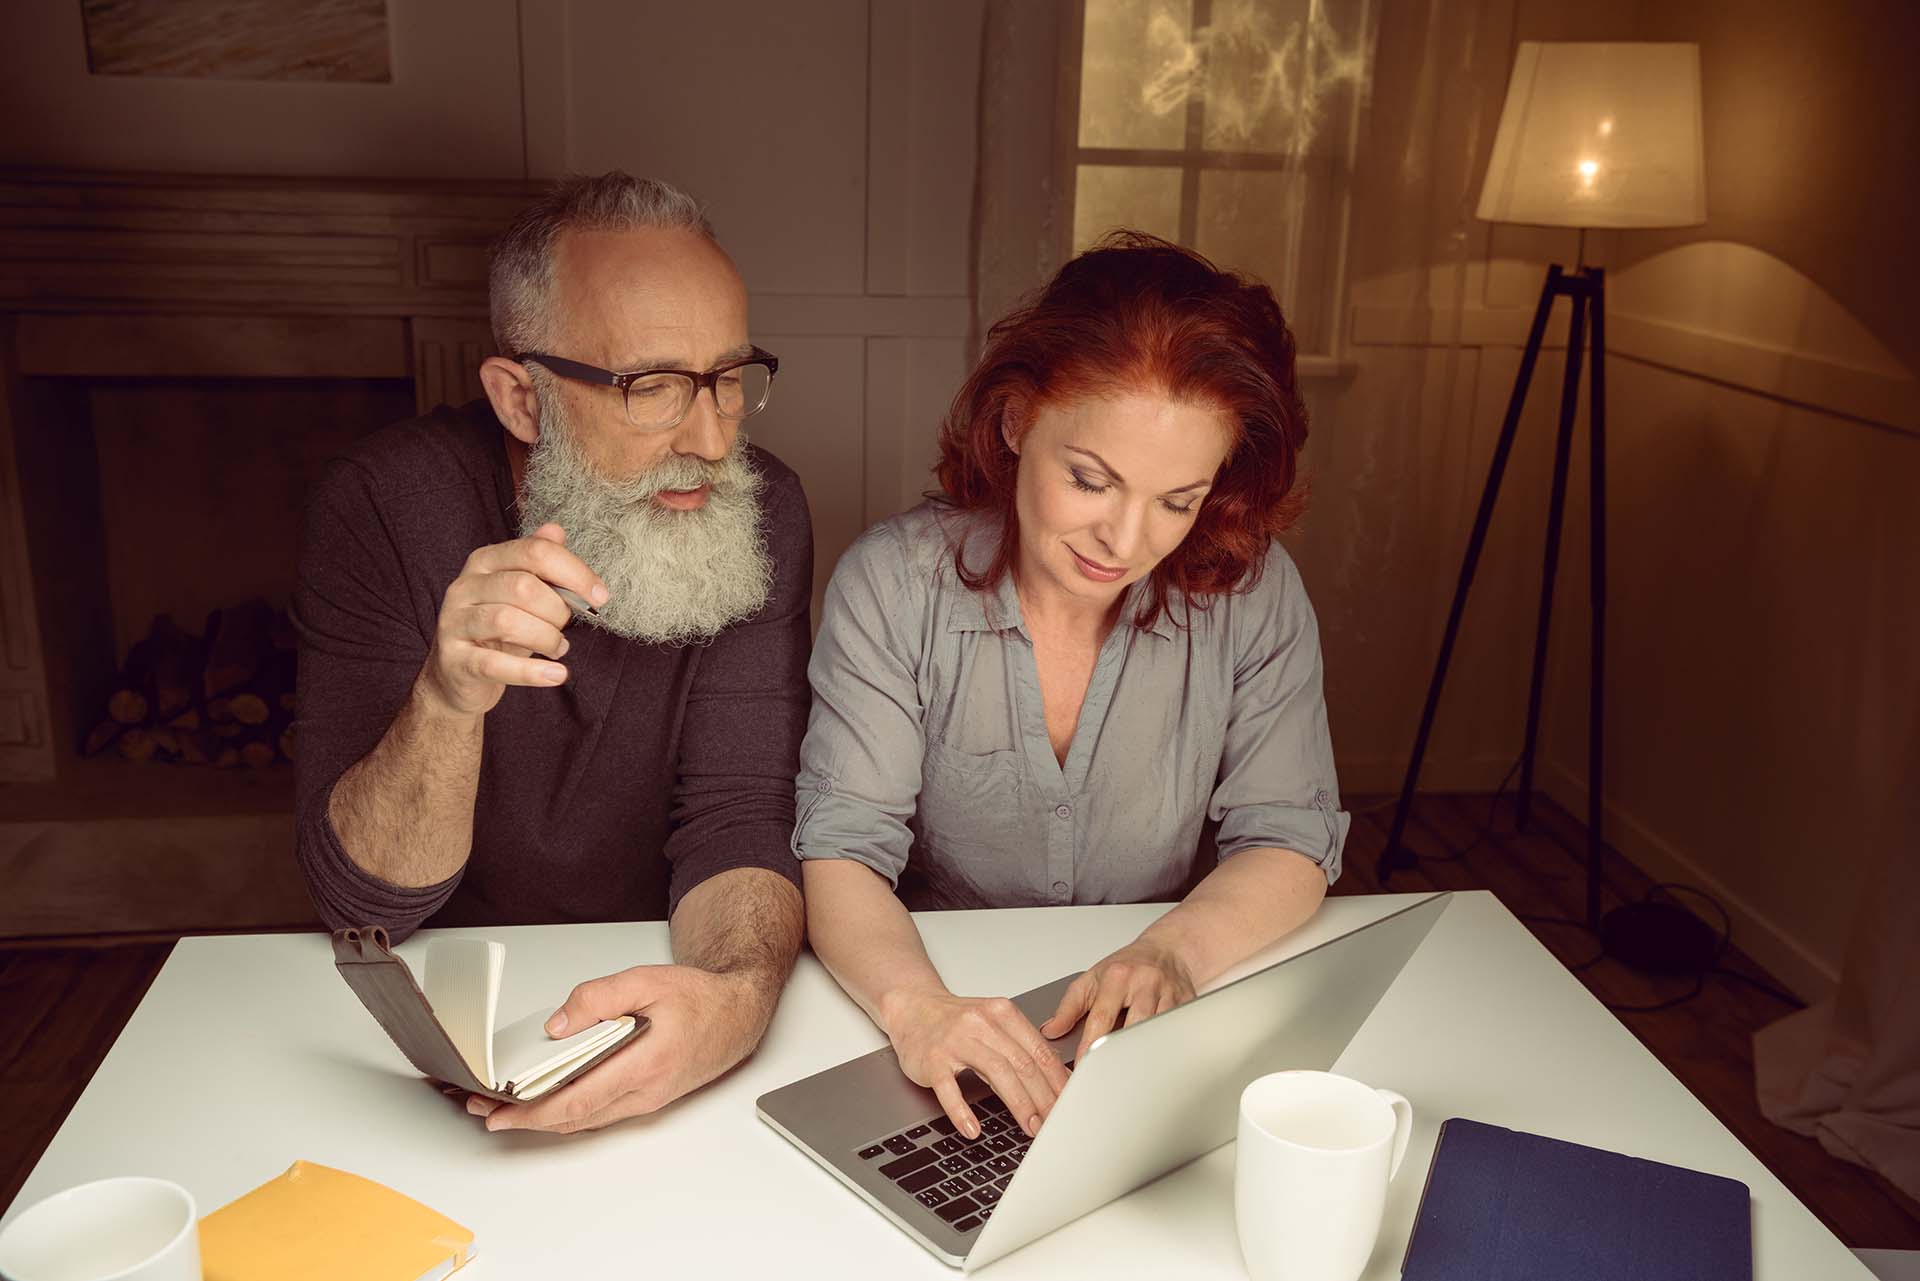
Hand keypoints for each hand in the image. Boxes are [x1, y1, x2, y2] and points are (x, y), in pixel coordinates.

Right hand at [417, 523, 608, 717]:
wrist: (459, 676)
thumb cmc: (498, 630)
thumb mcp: (521, 593)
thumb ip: (539, 563)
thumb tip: (556, 530)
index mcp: (485, 561)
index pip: (535, 551)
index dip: (575, 572)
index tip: (600, 596)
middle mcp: (465, 586)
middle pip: (523, 586)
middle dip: (557, 611)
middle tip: (565, 628)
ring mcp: (455, 622)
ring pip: (507, 621)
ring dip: (546, 638)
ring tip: (557, 648)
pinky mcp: (455, 660)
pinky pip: (496, 664)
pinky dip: (532, 672)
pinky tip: (556, 674)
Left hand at [467, 963, 771, 1133]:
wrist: (737, 1014)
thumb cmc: (699, 999)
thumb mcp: (647, 980)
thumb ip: (598, 999)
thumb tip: (557, 1025)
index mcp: (646, 1063)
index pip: (578, 1100)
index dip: (533, 1112)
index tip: (498, 1112)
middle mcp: (645, 1092)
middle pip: (574, 1118)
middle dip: (524, 1119)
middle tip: (482, 1111)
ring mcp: (646, 1100)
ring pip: (585, 1119)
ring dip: (543, 1118)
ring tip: (504, 1106)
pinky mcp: (645, 1099)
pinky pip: (599, 1112)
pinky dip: (567, 1111)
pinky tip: (547, 1100)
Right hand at [881, 988, 1069, 1139]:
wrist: (913, 1007)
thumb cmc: (956, 1020)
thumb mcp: (994, 1023)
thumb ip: (1021, 1046)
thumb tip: (1055, 1080)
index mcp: (1002, 1013)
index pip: (1038, 1050)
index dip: (1057, 1080)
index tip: (1069, 1103)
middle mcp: (981, 1023)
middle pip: (1022, 1063)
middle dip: (1042, 1097)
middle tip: (1053, 1122)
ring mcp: (955, 1040)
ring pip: (995, 1073)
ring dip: (1017, 1105)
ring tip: (1029, 1127)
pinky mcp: (932, 1059)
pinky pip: (949, 1088)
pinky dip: (962, 1111)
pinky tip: (973, 1128)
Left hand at [1041, 937, 1196, 1063]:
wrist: (1166, 951)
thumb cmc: (1128, 966)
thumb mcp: (1091, 979)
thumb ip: (1069, 1006)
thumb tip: (1051, 1031)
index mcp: (1118, 977)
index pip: (1101, 1018)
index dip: (1090, 1046)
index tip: (1083, 1067)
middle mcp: (1145, 984)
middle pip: (1132, 1028)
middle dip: (1119, 1055)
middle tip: (1107, 1079)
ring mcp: (1170, 995)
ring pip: (1156, 1034)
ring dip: (1143, 1055)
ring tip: (1131, 1076)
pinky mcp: (1188, 1006)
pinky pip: (1176, 1034)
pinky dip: (1164, 1049)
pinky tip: (1155, 1061)